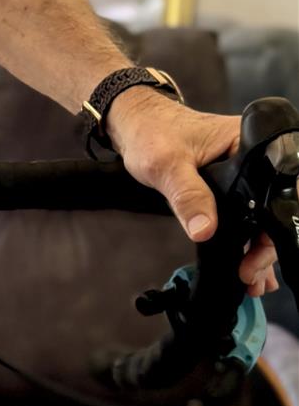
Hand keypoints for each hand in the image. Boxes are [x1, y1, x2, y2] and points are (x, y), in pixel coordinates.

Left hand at [104, 90, 278, 297]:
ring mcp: (240, 175)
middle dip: (264, 247)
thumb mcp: (167, 165)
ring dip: (257, 250)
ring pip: (257, 217)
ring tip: (253, 282)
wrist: (133, 123)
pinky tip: (247, 265)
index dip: (270, 228)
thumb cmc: (151, 132)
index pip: (273, 190)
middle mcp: (251, 159)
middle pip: (270, 209)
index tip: (255, 256)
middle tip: (251, 277)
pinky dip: (244, 241)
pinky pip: (241, 215)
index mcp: (247, 144)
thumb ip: (187, 195)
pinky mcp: (226, 186)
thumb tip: (205, 229)